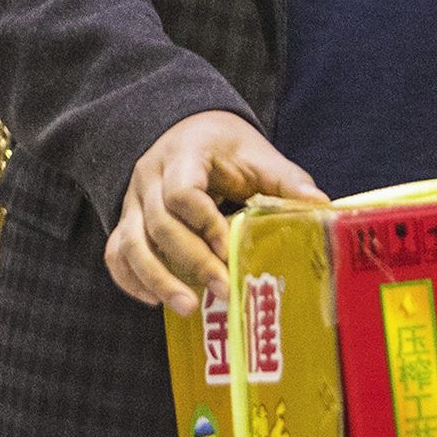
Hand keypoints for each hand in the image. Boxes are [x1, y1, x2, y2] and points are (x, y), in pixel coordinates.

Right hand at [108, 111, 322, 315]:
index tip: (229, 250)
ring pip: (130, 244)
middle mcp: (149, 178)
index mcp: (183, 156)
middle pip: (158, 224)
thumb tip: (320, 204)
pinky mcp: (127, 221)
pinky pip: (116, 253)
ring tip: (186, 308)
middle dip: (189, 261)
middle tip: (220, 291)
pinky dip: (131, 280)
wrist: (187, 128)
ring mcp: (132, 202)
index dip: (204, 224)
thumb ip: (285, 179)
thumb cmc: (226, 147)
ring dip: (156, 279)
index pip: (182, 192)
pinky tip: (154, 301)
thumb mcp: (257, 154)